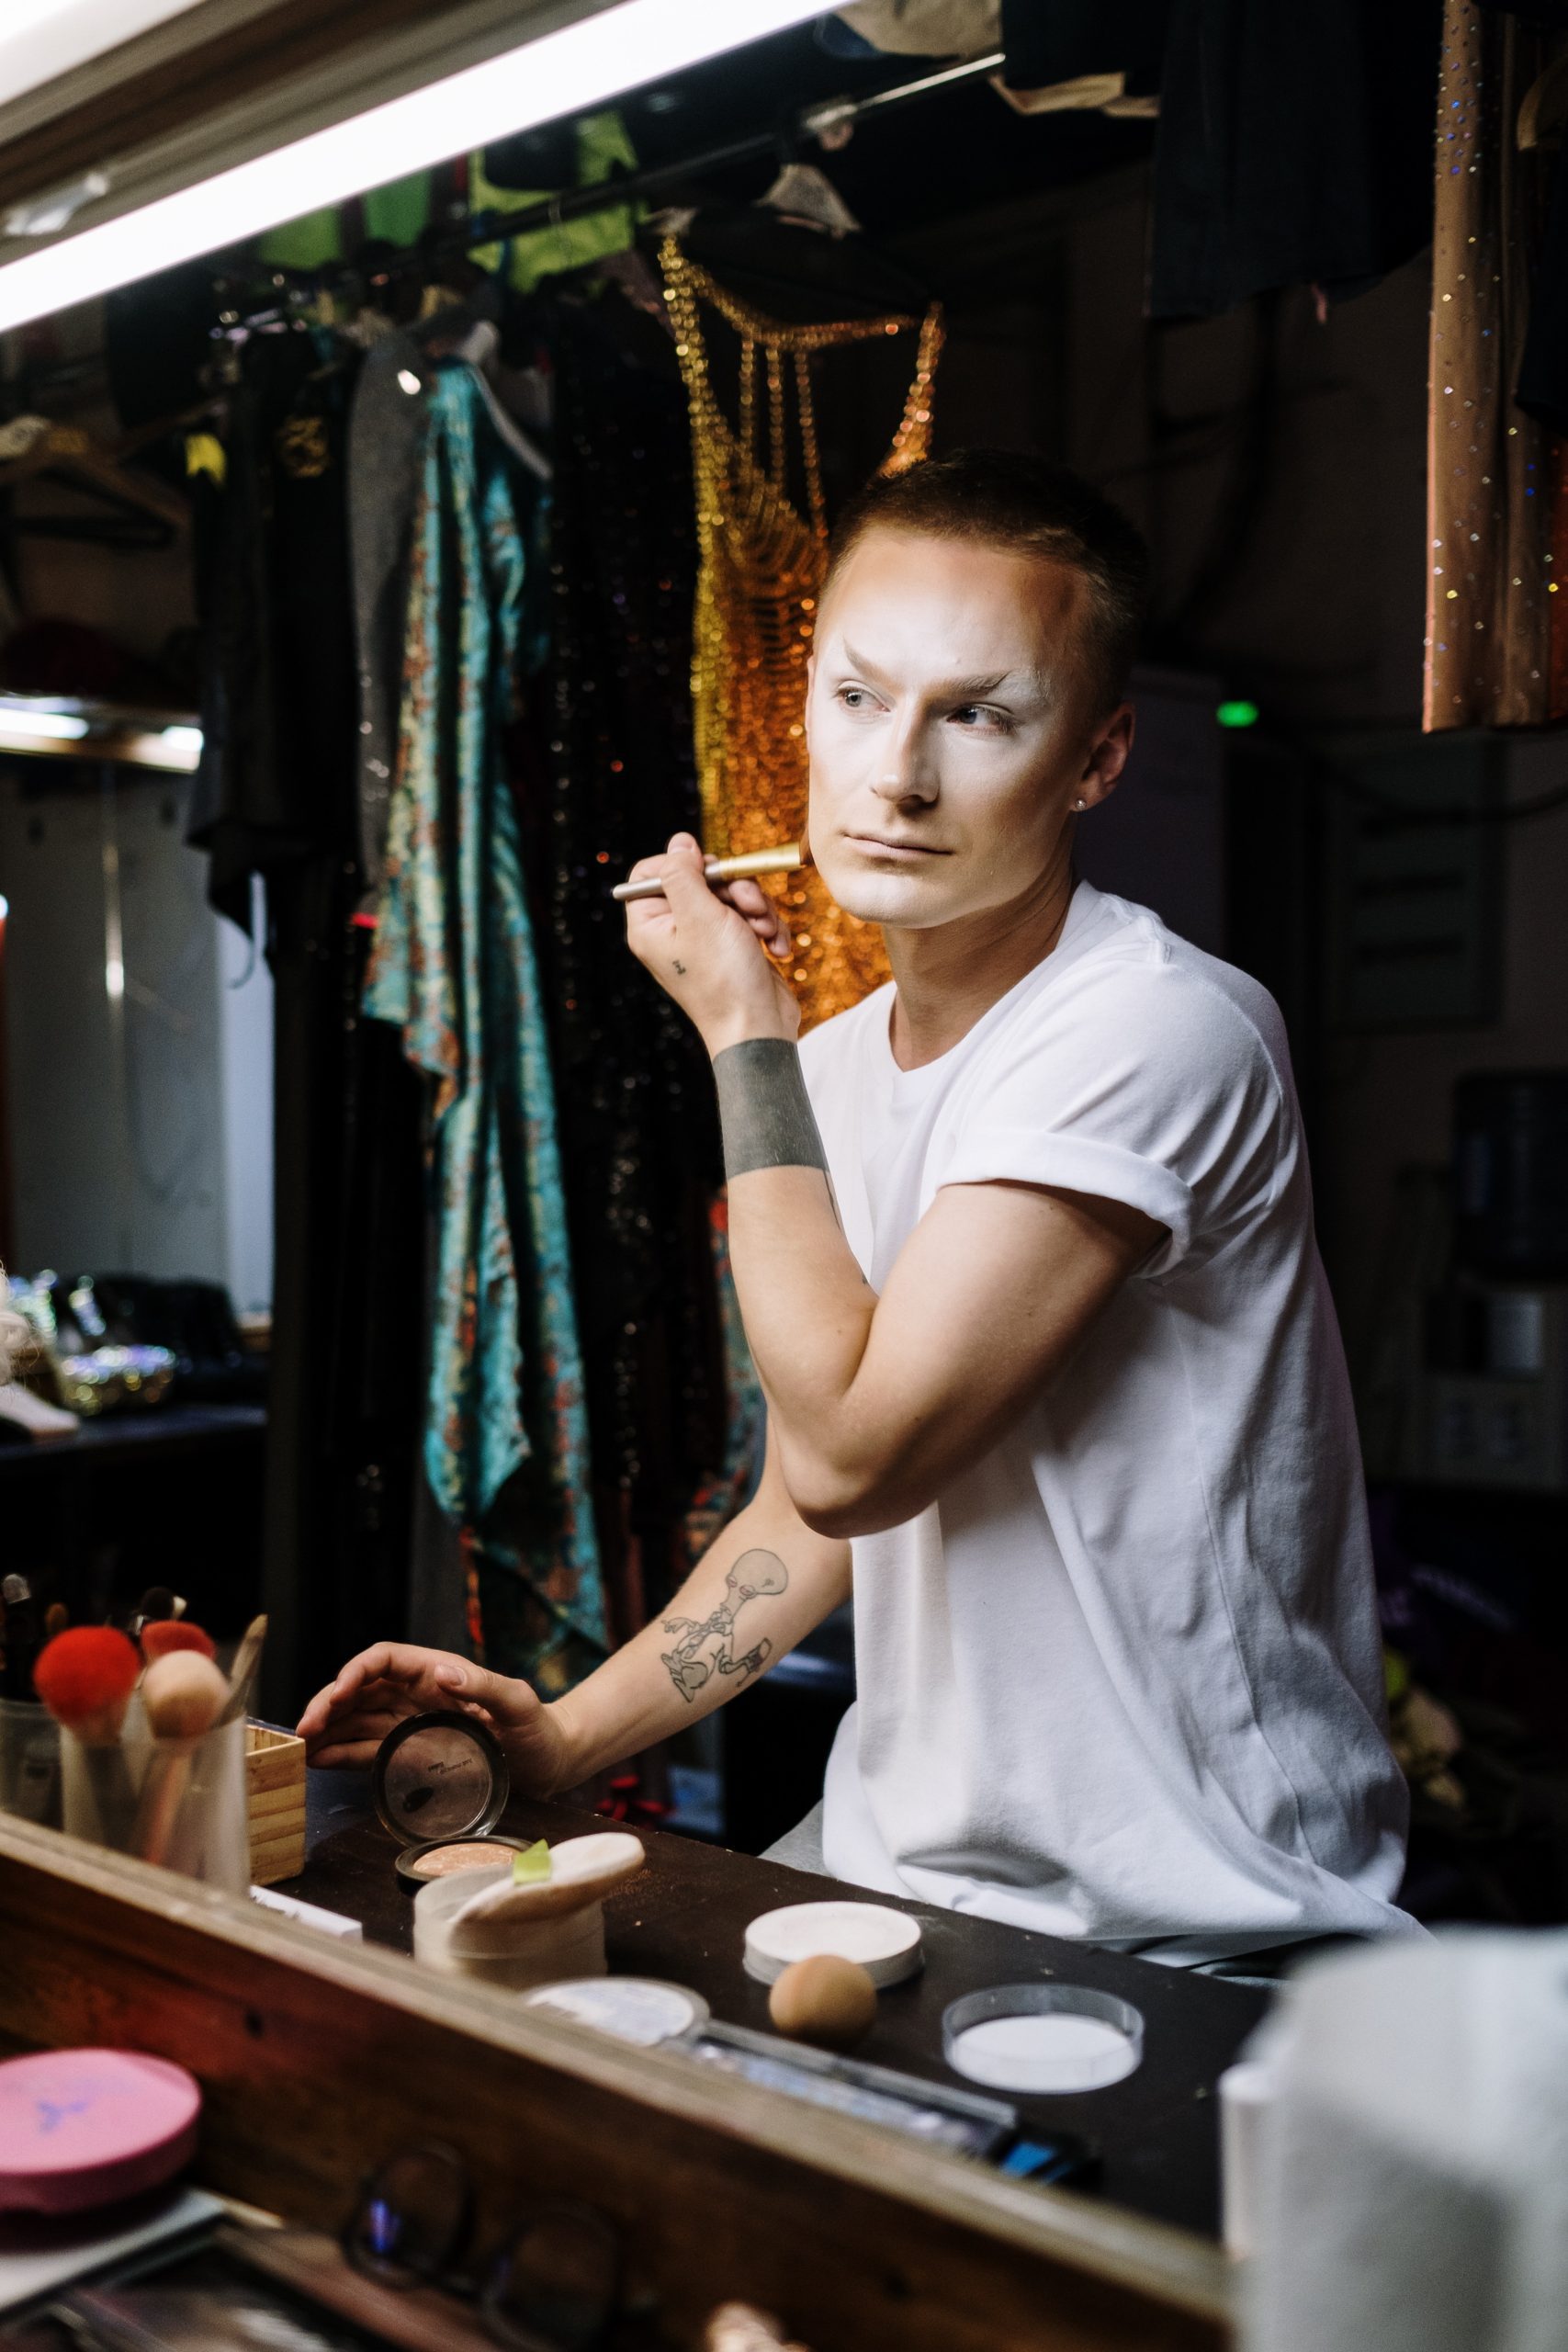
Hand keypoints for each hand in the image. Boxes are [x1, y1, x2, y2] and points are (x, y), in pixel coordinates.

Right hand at [296, 1644, 573, 1797]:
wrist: (550, 1761)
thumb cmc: (539, 1728)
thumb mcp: (519, 1703)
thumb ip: (485, 1687)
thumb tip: (443, 1673)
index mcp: (437, 1673)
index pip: (384, 1660)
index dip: (356, 1672)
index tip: (337, 1693)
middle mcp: (417, 1694)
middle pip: (361, 1690)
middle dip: (328, 1704)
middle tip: (303, 1730)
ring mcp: (411, 1723)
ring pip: (357, 1719)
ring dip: (326, 1730)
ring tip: (297, 1749)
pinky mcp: (410, 1752)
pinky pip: (367, 1748)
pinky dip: (340, 1752)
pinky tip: (318, 1761)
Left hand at [624, 833, 798, 1054]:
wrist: (758, 1027)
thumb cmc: (724, 978)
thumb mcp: (700, 916)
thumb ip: (683, 874)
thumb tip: (679, 842)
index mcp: (650, 925)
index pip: (651, 872)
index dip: (681, 863)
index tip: (707, 871)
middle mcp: (673, 930)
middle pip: (699, 878)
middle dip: (732, 887)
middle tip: (748, 905)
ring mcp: (705, 939)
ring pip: (731, 895)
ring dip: (756, 907)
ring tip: (763, 932)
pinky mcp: (734, 947)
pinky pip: (749, 917)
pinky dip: (766, 928)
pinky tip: (774, 948)